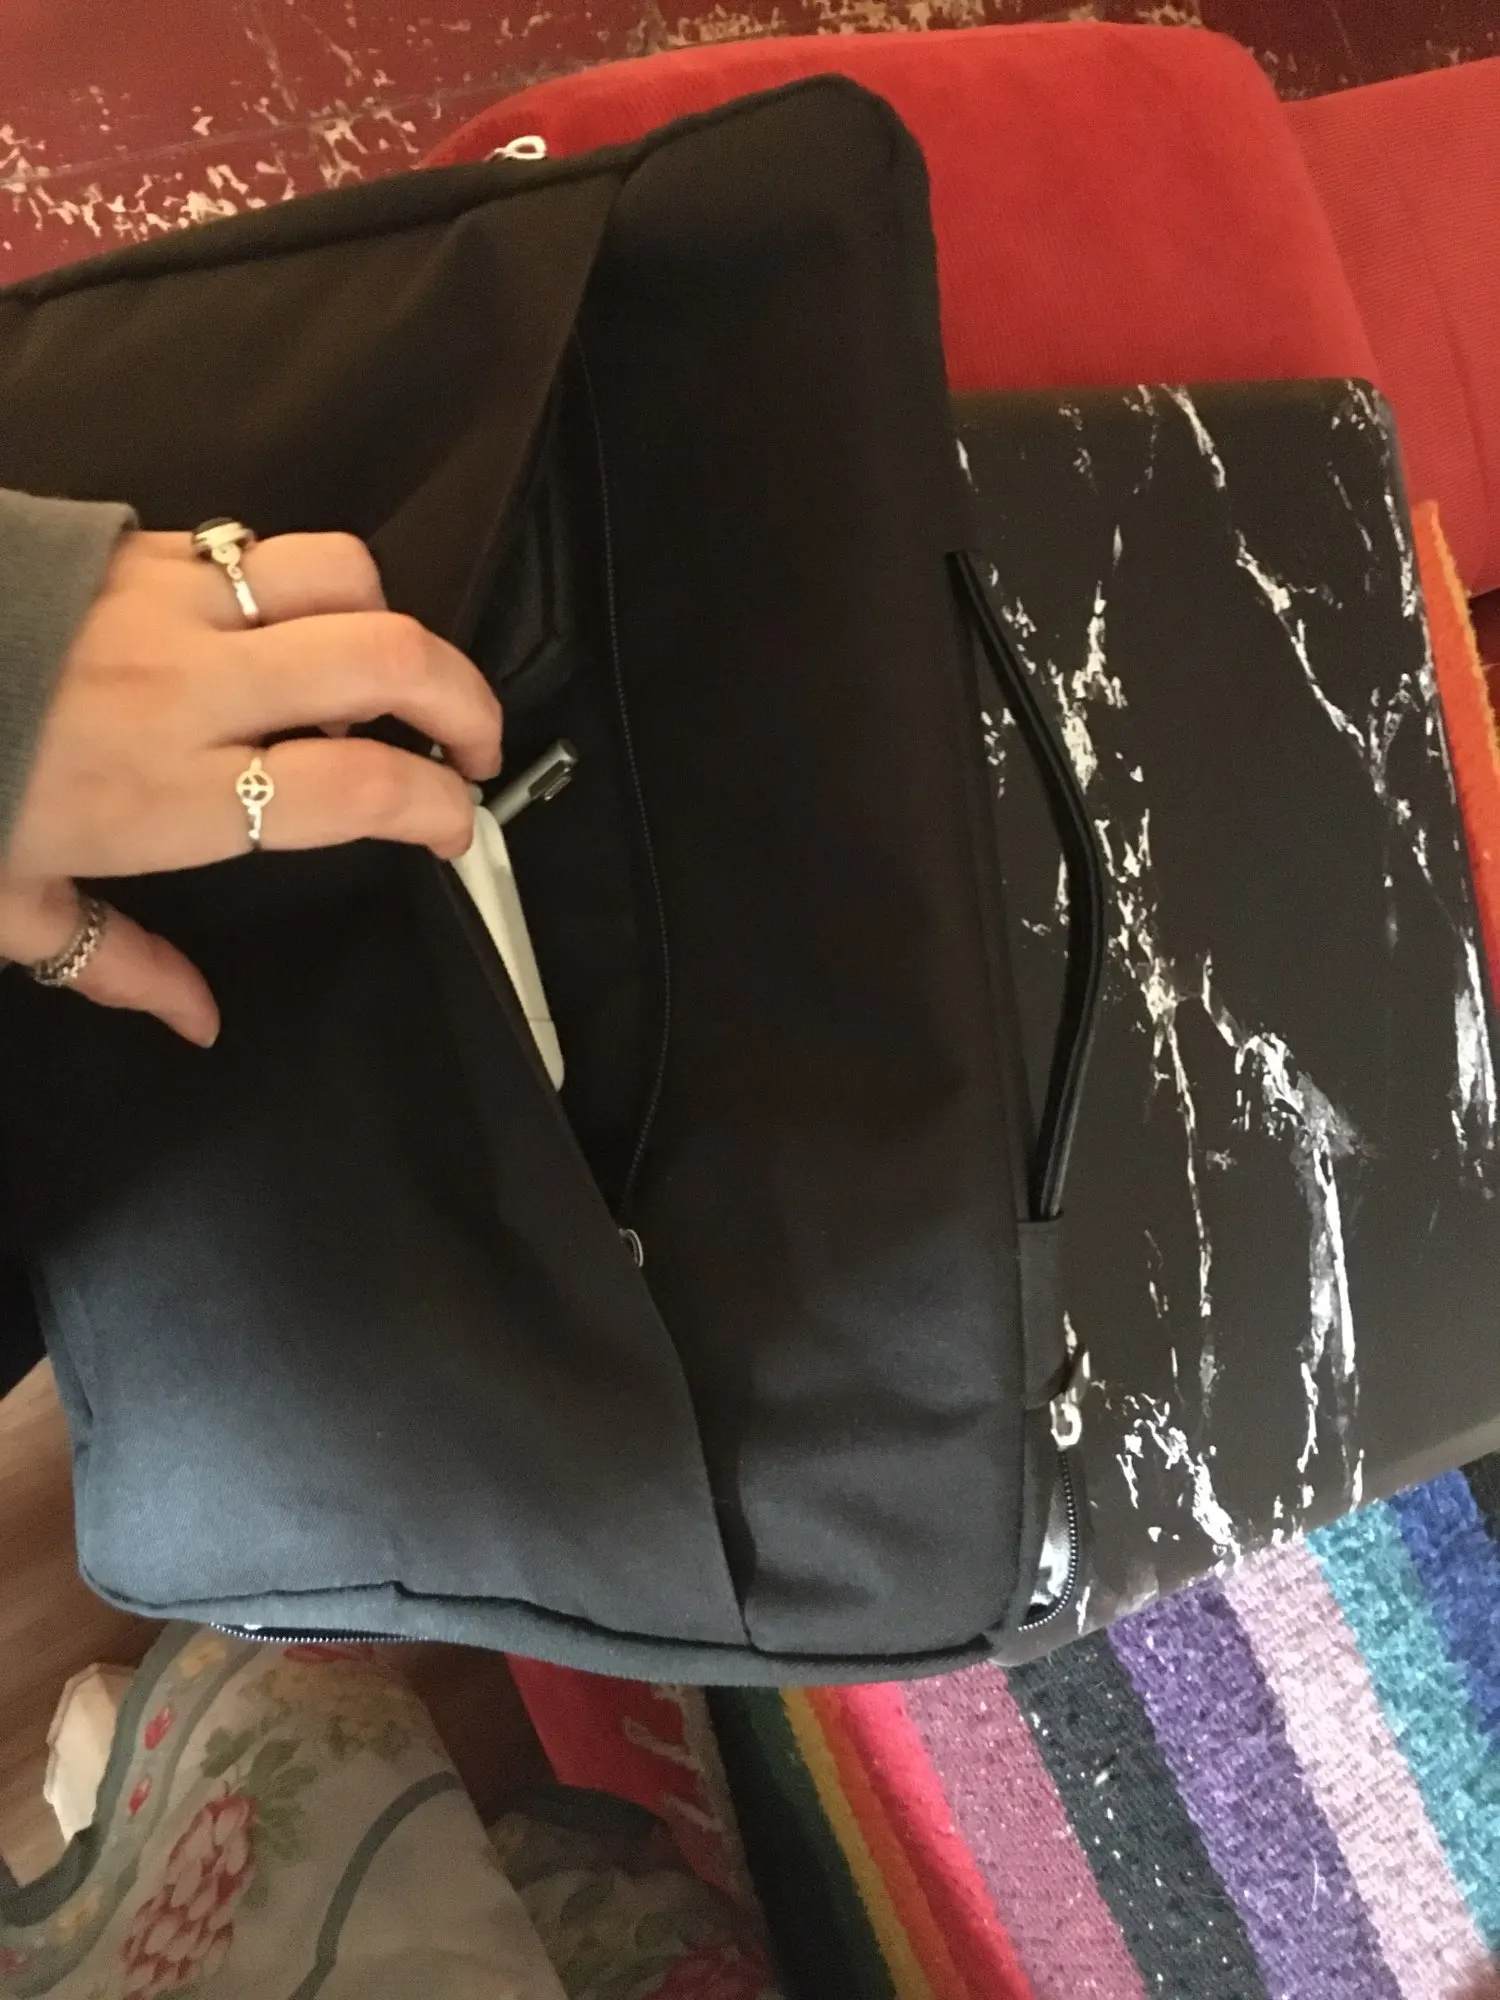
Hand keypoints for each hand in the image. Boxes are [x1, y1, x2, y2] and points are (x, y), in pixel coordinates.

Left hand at [1, 528, 501, 1046]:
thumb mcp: (10, 904)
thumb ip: (120, 962)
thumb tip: (196, 1021)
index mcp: (174, 794)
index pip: (361, 786)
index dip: (438, 807)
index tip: (452, 828)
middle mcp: (196, 689)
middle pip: (387, 660)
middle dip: (465, 700)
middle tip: (474, 743)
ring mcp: (173, 603)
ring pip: (343, 576)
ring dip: (392, 623)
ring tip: (391, 671)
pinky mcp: (142, 549)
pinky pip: (264, 546)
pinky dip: (305, 585)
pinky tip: (289, 627)